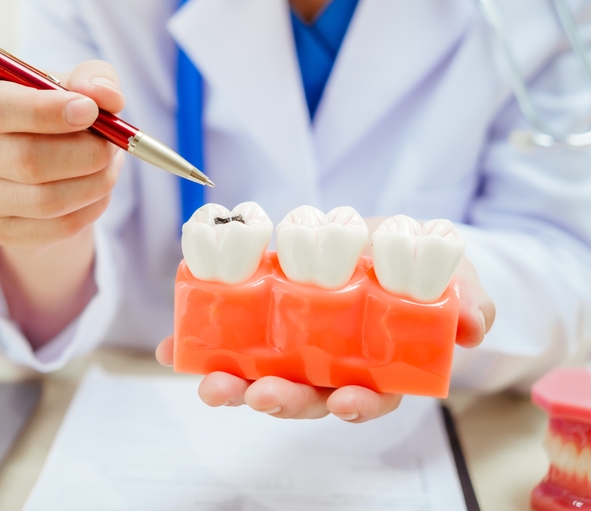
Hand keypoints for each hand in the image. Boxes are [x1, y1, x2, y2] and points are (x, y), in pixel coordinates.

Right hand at [0, 60, 125, 346]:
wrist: (45, 165)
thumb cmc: (58, 114)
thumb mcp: (77, 84)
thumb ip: (94, 79)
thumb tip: (104, 97)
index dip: (46, 112)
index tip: (89, 111)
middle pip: (27, 160)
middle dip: (85, 154)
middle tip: (112, 147)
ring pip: (46, 200)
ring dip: (94, 184)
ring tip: (109, 167)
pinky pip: (56, 227)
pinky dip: (90, 209)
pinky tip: (97, 192)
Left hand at [155, 255, 494, 422]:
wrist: (382, 243)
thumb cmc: (415, 267)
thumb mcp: (451, 275)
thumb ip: (466, 298)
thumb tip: (475, 323)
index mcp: (375, 364)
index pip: (367, 396)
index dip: (356, 405)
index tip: (344, 403)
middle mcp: (329, 365)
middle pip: (305, 396)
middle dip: (281, 400)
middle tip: (260, 395)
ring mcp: (291, 348)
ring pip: (261, 377)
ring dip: (234, 384)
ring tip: (211, 382)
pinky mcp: (258, 324)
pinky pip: (225, 342)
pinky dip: (196, 347)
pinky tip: (174, 348)